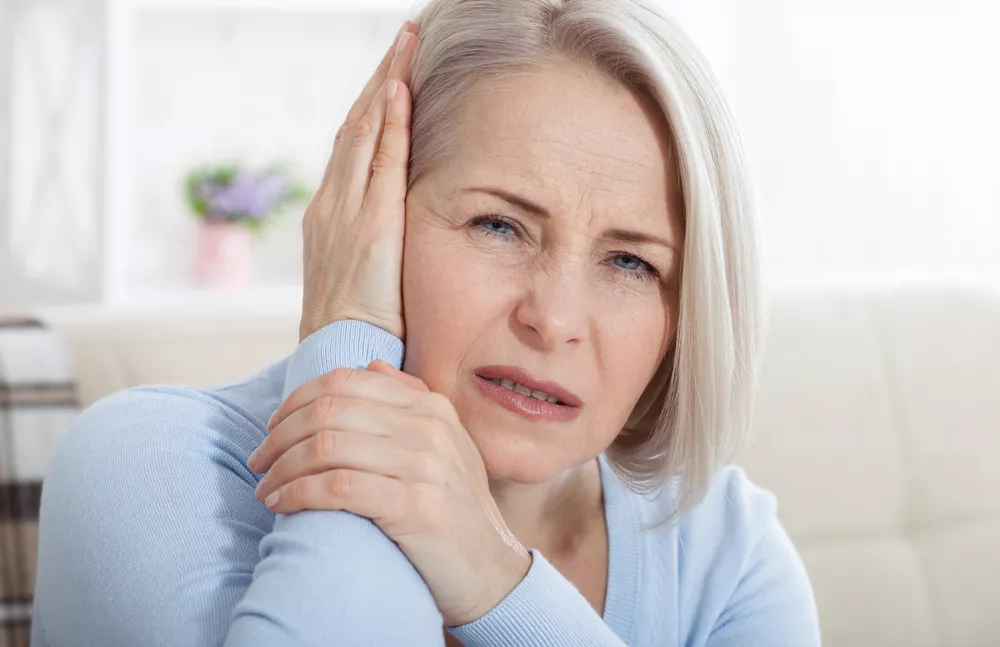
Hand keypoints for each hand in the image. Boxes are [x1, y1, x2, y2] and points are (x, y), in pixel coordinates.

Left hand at [248, 361, 531, 626]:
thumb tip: (370, 367)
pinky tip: (282, 505)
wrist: (491, 570)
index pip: (345, 382)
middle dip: (280, 436)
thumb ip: (409, 402)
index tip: (272, 428)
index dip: (296, 401)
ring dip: (282, 468)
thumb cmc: (455, 509)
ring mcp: (425, 465)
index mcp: (431, 406)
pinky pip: (337, 486)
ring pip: (326, 446)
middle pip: (329, 411)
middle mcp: (429, 428)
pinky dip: (298, 493)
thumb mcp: (445, 446)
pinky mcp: (415, 506)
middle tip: (259, 461)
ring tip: (265, 489)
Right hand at [298, 21, 418, 341]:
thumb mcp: (362, 279)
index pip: (353, 146)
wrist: (336, 358)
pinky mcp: (369, 225)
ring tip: (406, 44)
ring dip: (386, 85)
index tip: (393, 75)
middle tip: (403, 39)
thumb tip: (396, 240)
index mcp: (330, 215)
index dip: (373, 107)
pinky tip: (400, 89)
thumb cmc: (355, 329)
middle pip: (356, 126)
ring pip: (364, 132)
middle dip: (379, 80)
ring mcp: (346, 211)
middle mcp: (331, 203)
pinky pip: (379, 162)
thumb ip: (375, 248)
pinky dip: (387, 123)